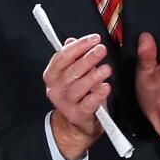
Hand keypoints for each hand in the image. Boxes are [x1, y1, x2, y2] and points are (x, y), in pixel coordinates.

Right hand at [43, 34, 110, 159]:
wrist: (78, 121)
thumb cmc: (79, 92)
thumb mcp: (74, 72)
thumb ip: (73, 56)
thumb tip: (71, 40)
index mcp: (53, 75)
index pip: (61, 57)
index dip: (78, 46)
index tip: (94, 38)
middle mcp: (56, 89)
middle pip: (71, 71)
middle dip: (87, 58)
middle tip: (101, 49)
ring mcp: (65, 103)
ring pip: (79, 87)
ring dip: (94, 76)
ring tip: (106, 69)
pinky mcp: (77, 115)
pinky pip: (87, 104)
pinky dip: (98, 94)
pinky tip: (106, 87)